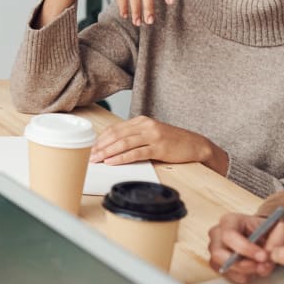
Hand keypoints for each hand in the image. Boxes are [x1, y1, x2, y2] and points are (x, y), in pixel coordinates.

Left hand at [90, 115, 228, 173]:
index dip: (100, 139)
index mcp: (141, 121)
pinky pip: (136, 152)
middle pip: (116, 135)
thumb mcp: (150, 134)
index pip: (115, 129)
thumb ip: (134, 137)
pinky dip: (121, 157)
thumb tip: (112, 147)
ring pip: (123, 143)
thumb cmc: (172, 142)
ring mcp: (152, 135)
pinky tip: (112, 162)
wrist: (195, 144)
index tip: (89, 148)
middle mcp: (145, 125)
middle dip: (100, 146)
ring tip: (96, 160)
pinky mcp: (159, 147)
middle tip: (88, 155)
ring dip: (107, 152)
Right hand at [207, 212, 283, 283]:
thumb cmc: (267, 230)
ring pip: (223, 267)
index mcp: (229, 221)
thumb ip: (279, 237)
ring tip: (262, 268)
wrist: (263, 236)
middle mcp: (217, 234)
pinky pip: (226, 275)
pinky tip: (254, 271)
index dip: (245, 248)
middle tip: (262, 267)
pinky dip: (243, 277)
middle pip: (218, 254)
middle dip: (242, 265)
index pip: (229, 235)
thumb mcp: (280, 228)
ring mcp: (215, 249)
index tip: (263, 256)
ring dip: (245, 272)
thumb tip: (269, 252)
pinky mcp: (217, 263)